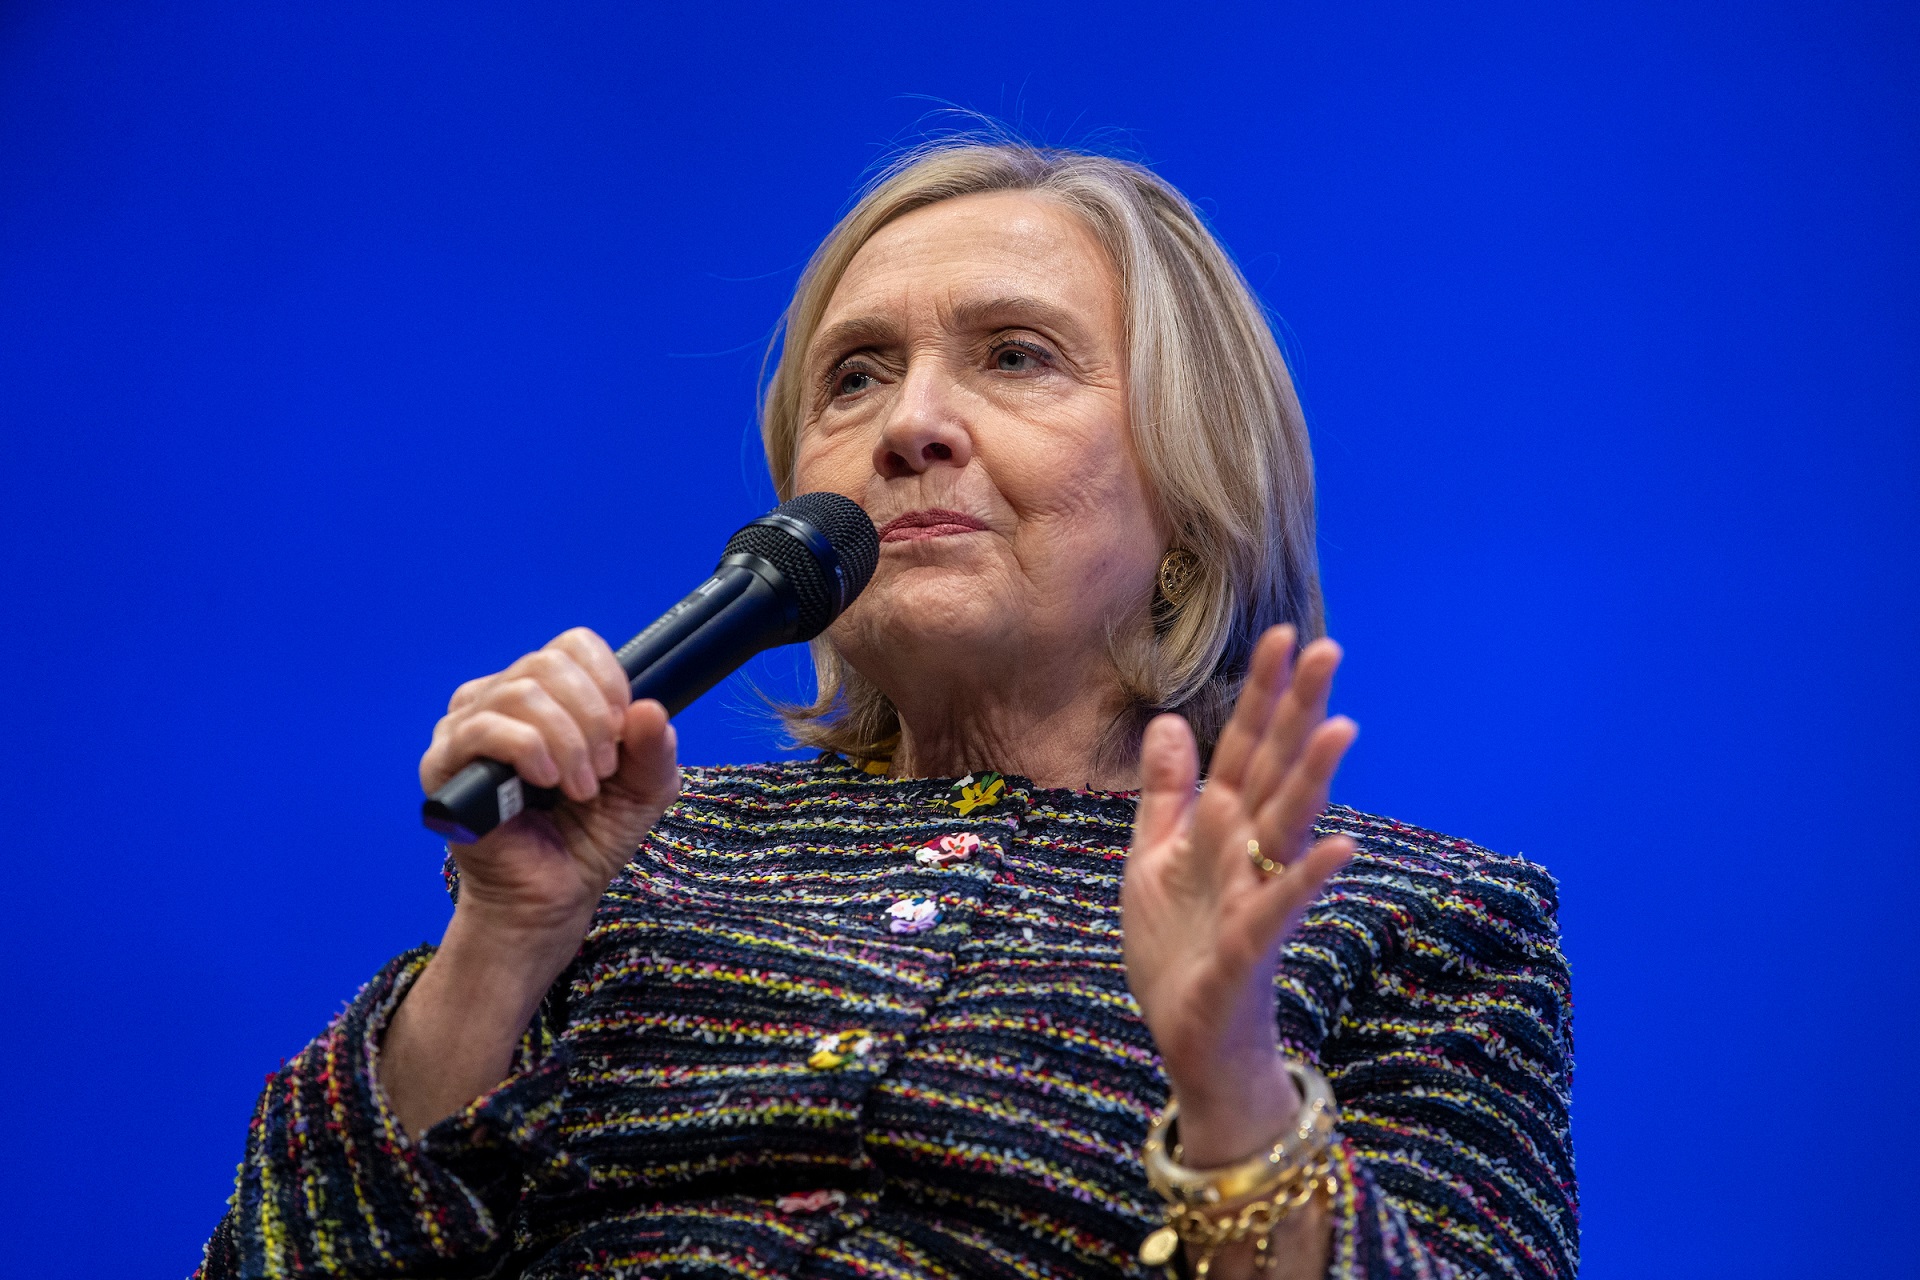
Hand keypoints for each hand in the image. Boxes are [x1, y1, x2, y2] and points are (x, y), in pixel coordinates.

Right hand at [386, 628, 679, 1136]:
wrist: (550, 899)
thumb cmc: (588, 838)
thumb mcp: (643, 790)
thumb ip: (654, 750)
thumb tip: (650, 709)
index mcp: (545, 694)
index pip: (573, 646)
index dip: (608, 679)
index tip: (624, 730)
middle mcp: (498, 699)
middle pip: (548, 664)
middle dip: (591, 718)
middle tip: (604, 772)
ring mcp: (466, 728)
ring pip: (520, 692)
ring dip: (567, 741)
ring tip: (581, 789)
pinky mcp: (444, 765)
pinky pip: (484, 728)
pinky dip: (530, 750)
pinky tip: (549, 783)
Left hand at [1121, 625, 1356, 1167]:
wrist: (1191, 1036)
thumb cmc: (1179, 950)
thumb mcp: (1152, 858)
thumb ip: (1166, 793)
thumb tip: (1168, 720)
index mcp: (1218, 826)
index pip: (1242, 746)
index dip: (1259, 694)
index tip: (1281, 636)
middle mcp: (1245, 849)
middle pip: (1274, 769)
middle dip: (1297, 711)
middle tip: (1329, 647)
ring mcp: (1253, 892)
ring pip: (1286, 825)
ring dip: (1311, 778)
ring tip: (1339, 726)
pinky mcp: (1251, 943)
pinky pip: (1281, 905)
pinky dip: (1306, 878)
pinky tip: (1337, 849)